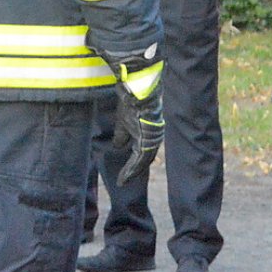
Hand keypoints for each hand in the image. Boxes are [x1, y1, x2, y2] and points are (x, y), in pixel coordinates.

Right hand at [105, 55, 165, 183]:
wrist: (137, 89)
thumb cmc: (130, 101)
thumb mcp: (124, 121)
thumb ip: (123, 134)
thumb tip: (118, 147)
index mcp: (148, 129)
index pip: (143, 149)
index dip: (134, 162)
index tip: (125, 174)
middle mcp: (153, 134)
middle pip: (145, 157)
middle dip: (134, 170)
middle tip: (123, 181)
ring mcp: (153, 136)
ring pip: (144, 160)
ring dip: (132, 171)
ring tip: (123, 181)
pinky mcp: (149, 137)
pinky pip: (142, 158)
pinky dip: (133, 169)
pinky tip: (125, 177)